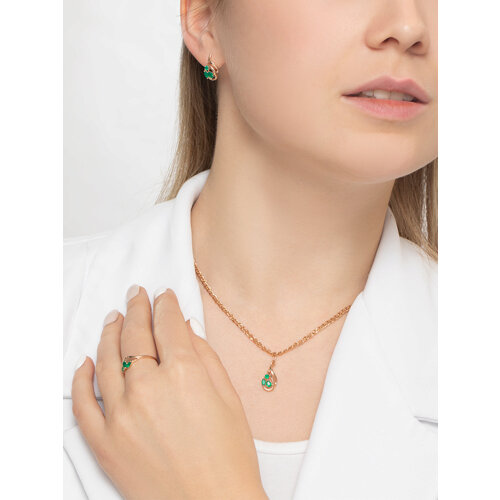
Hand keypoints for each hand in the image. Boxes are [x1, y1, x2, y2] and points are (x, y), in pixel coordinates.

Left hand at [72, 286, 266, 499]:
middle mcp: (148, 388)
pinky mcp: (104, 442)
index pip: (168, 325)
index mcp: (184, 374)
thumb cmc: (230, 454)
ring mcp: (121, 416)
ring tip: (113, 317)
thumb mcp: (229, 398)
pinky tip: (86, 361)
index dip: (166, 305)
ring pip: (106, 360)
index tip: (164, 295)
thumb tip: (186, 326)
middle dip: (137, 308)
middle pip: (135, 335)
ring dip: (109, 333)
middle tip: (136, 294)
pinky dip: (82, 378)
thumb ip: (205, 356)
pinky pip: (83, 403)